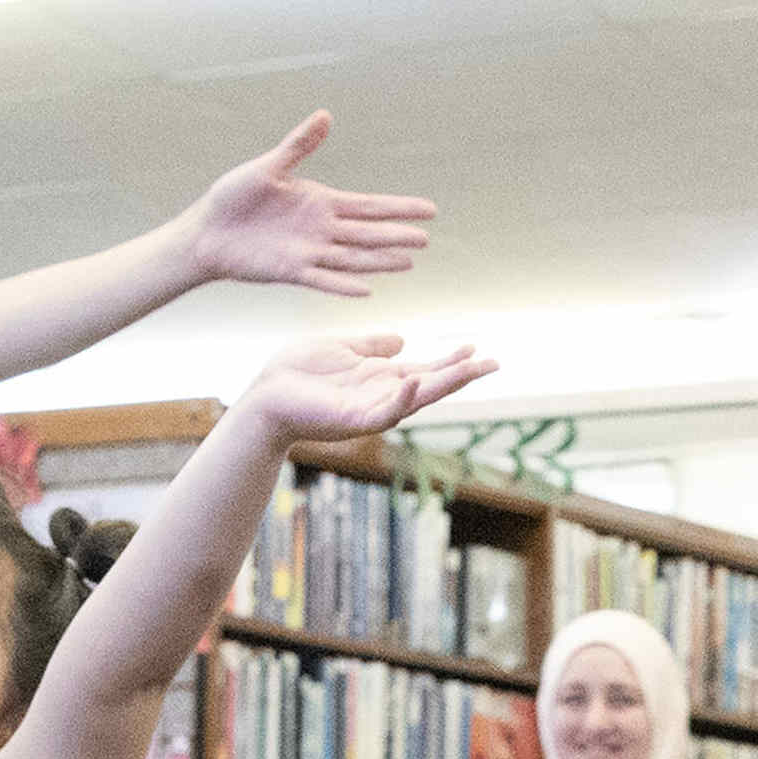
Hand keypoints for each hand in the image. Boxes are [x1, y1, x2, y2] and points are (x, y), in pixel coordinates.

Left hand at [178, 114, 436, 297]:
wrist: (207, 231)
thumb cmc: (234, 196)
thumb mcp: (268, 167)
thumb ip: (299, 145)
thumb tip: (325, 115)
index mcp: (322, 202)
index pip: (370, 205)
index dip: (399, 207)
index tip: (429, 209)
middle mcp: (322, 229)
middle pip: (368, 233)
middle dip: (396, 235)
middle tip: (426, 239)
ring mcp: (309, 252)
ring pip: (353, 257)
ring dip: (379, 260)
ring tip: (408, 263)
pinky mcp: (291, 271)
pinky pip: (323, 279)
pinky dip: (343, 284)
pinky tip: (367, 289)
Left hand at [235, 327, 495, 446]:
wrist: (264, 396)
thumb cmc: (295, 373)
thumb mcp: (341, 348)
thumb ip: (371, 346)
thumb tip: (402, 338)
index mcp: (380, 378)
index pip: (425, 369)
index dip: (450, 359)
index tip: (475, 346)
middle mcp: (382, 395)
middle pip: (431, 385)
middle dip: (461, 375)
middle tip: (493, 362)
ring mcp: (370, 409)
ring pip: (416, 399)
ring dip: (443, 385)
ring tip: (470, 369)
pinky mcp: (352, 420)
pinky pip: (383, 412)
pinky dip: (401, 399)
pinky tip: (415, 381)